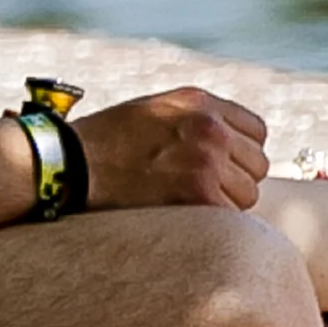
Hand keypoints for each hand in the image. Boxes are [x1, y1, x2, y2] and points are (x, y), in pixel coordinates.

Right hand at [79, 87, 270, 211]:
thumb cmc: (105, 143)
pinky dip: (211, 224)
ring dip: (224, 204)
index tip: (221, 168)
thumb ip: (195, 121)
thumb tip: (232, 147)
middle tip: (199, 191)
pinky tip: (183, 218)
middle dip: (234, 180)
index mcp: (201, 102)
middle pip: (257, 165)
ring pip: (248, 194)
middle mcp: (210, 125)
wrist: (70, 164)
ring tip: (185, 203)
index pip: (257, 132)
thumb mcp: (155, 111)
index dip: (240, 154)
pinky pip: (231, 217)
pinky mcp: (198, 193)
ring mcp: (206, 159)